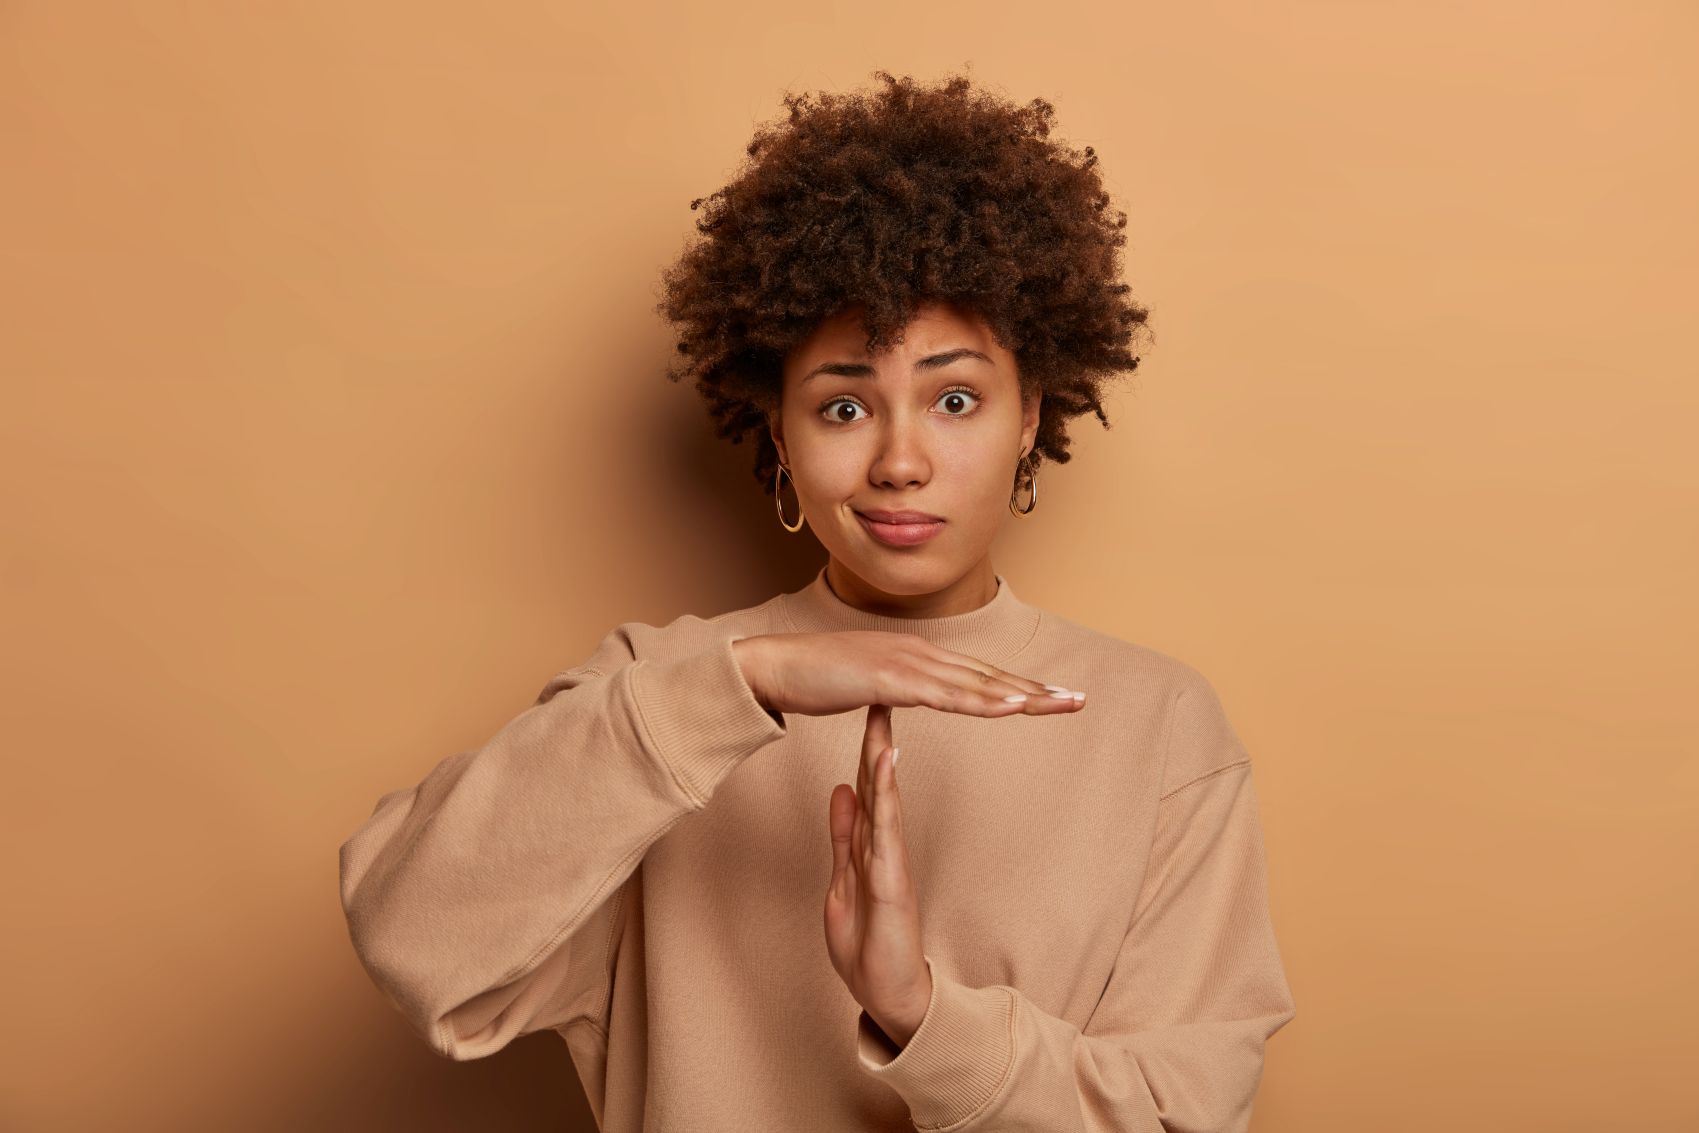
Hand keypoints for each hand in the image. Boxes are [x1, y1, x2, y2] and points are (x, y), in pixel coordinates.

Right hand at [733, 631, 1085, 719]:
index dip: (1018, 685)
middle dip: (1036, 688)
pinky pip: (946, 694)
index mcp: (915, 655)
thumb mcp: (864, 685)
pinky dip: (983, 700)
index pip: (976, 674)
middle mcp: (919, 652)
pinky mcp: (891, 678)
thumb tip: (903, 698)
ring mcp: (907, 662)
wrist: (772, 666)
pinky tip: (1012, 707)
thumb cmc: (812, 677)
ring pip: (976, 683)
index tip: (1052, 696)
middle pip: (989, 674)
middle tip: (1079, 700)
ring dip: (1022, 694)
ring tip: (1059, 704)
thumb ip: (891, 691)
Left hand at [824, 703, 930, 1047]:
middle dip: (878, 736)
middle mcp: (886, 845)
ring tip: (883, 717)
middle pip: (880, 781)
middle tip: (881, 690)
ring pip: (886, 798)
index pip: (869, 784)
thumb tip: (840, 789)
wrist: (888, 993)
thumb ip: (843, 835)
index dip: (866, 743)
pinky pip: (887, 830)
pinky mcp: (893, 880)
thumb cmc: (868, 944)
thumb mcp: (842, 879)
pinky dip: (885, 795)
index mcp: (872, 844)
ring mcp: (892, 861)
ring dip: (883, 757)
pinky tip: (884, 767)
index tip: (867, 704)